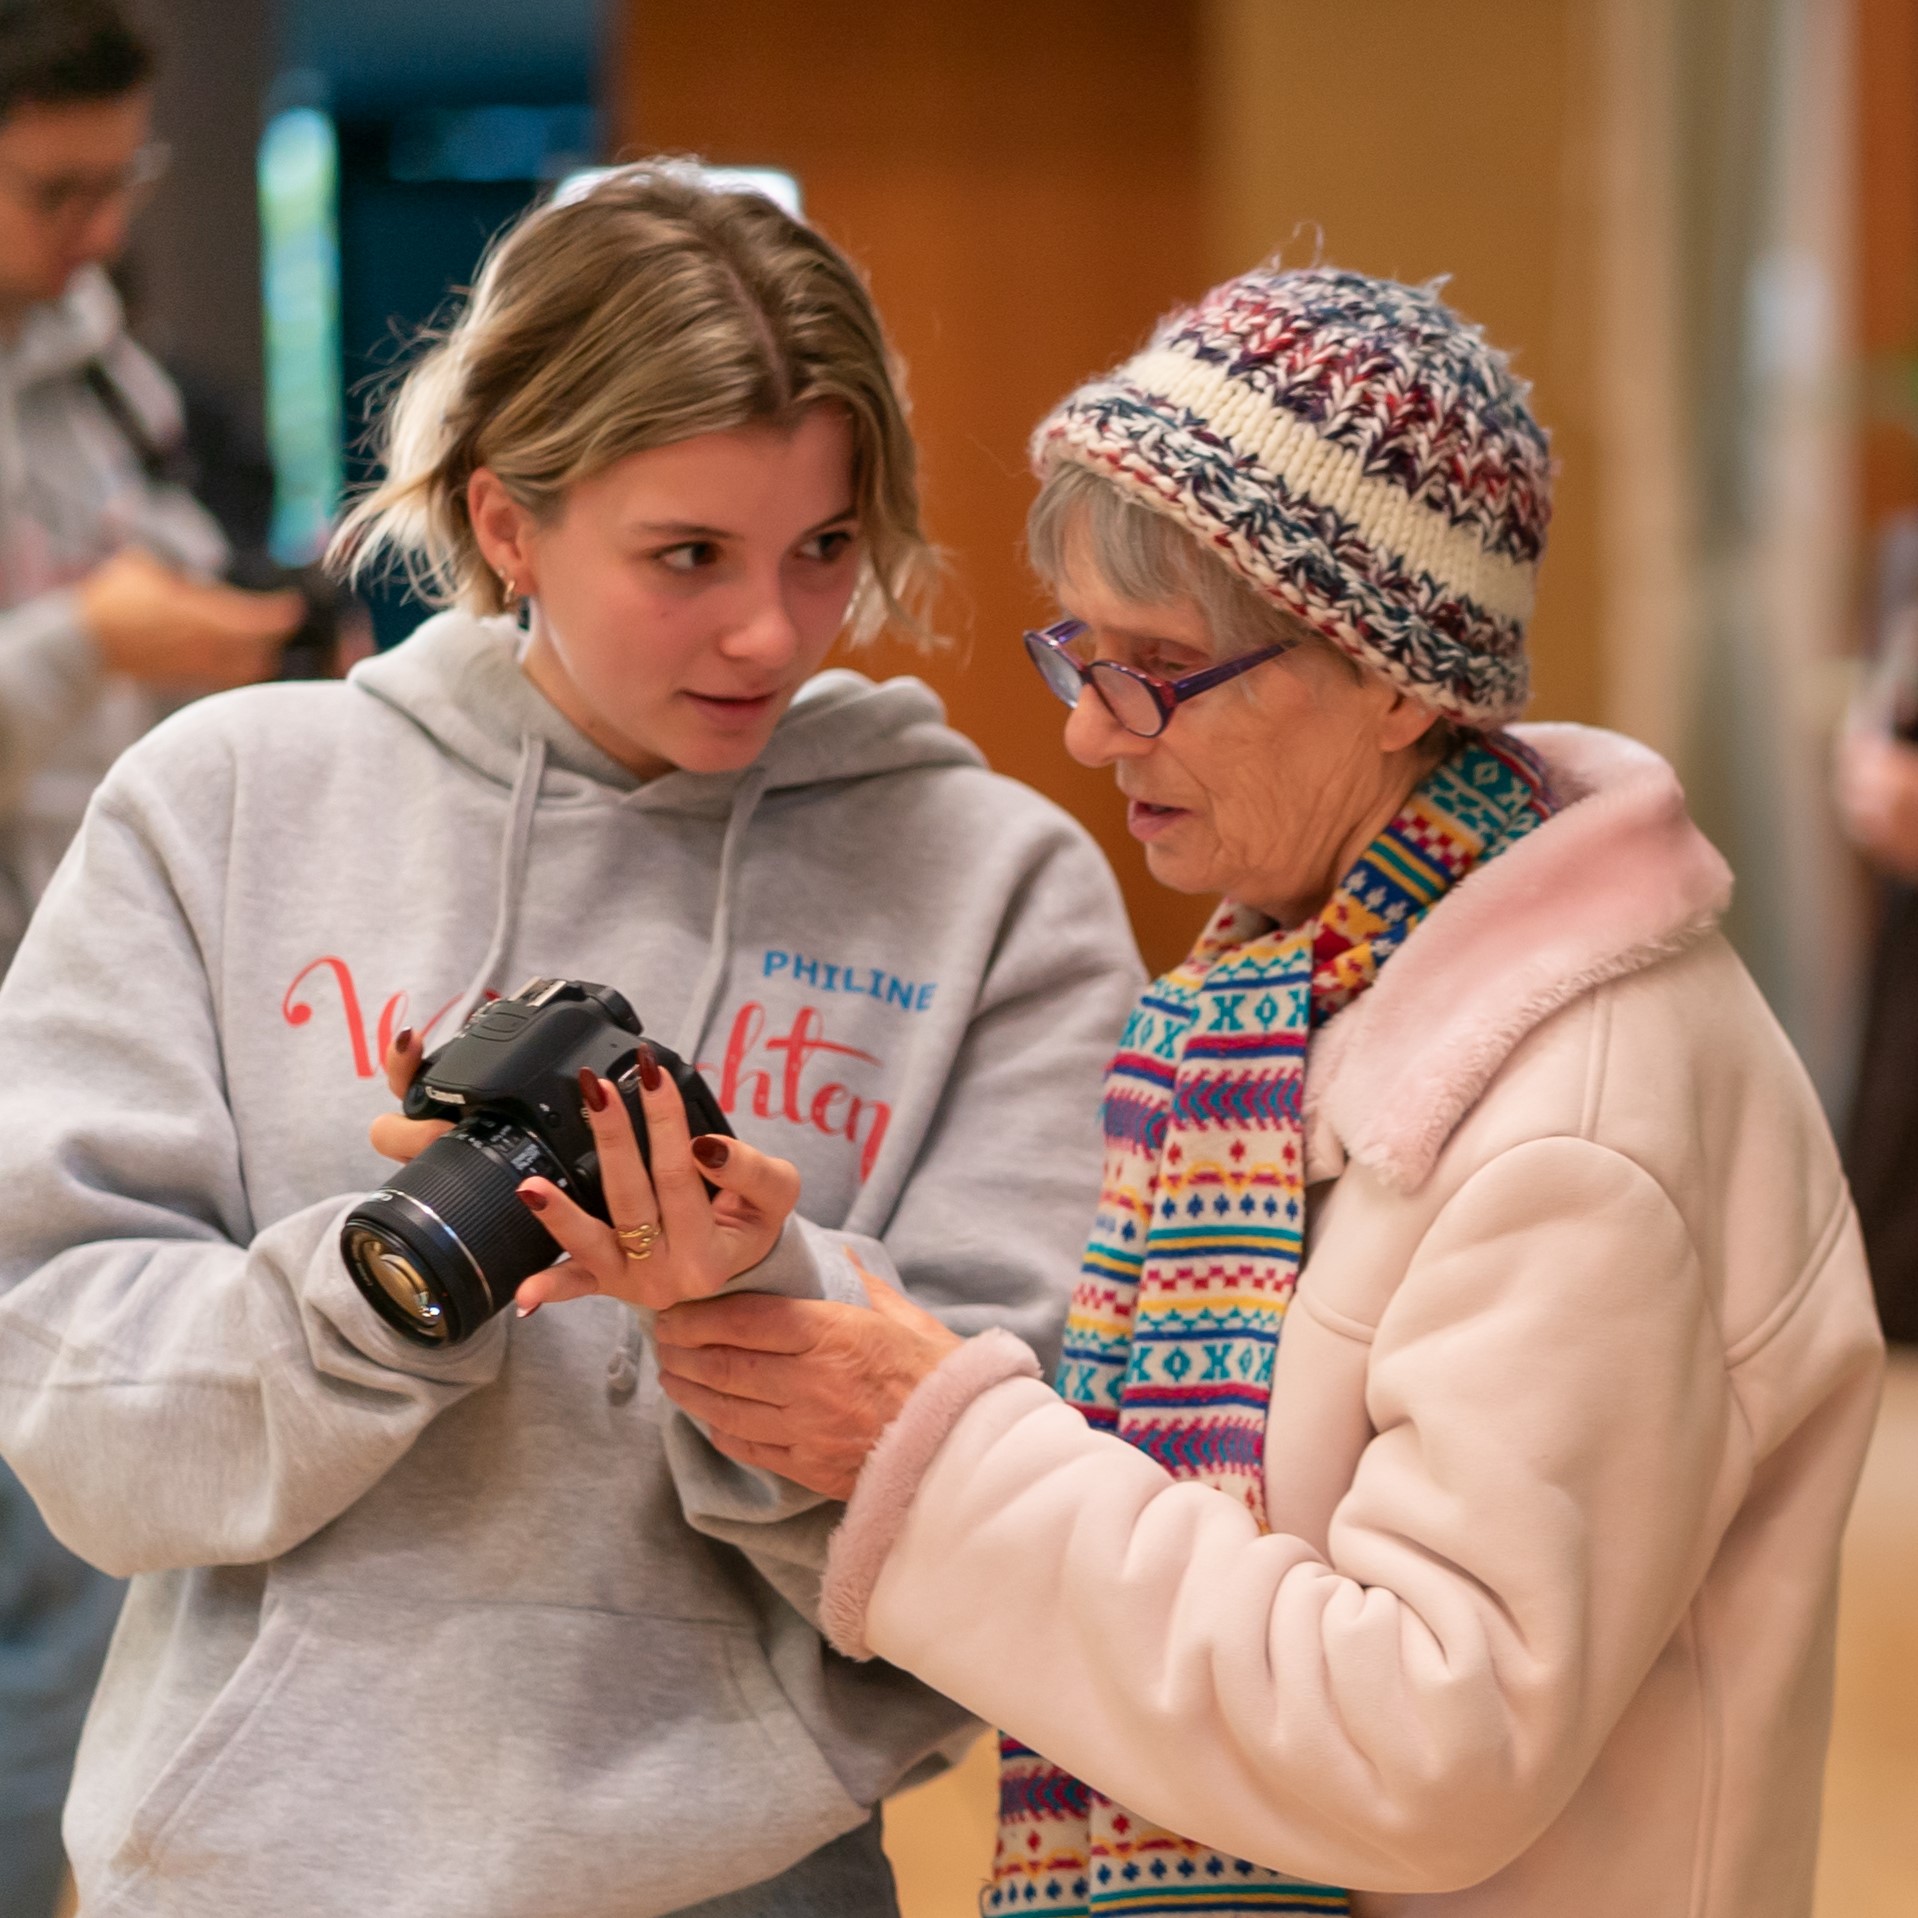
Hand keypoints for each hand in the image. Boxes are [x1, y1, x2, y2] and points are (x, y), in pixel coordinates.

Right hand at [77, 548, 302, 687]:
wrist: (84, 642)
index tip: (294, 605)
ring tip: (267, 644)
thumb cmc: (112, 600)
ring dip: (261, 657)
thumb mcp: (145, 567)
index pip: (255, 619)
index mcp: (198, 614)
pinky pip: (224, 679)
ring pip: (245, 670)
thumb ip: (175, 566)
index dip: (281, 613)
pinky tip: (240, 659)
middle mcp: (204, 644)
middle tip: (283, 623)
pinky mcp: (184, 679)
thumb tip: (193, 563)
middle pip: (260, 651)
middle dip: (276, 639)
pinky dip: (239, 670)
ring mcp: (195, 665)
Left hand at [369, 1031, 799, 1314]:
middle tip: (600, 1087)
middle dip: (614, 1138)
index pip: (684, 1178)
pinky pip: (575, 1283)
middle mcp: (668, 1275)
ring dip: (560, 1213)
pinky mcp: (605, 1282)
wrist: (733, 1275)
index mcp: (710, 1256)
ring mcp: (631, 1280)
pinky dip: (550, 1286)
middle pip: (633, 1199)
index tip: (656, 1080)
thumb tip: (706, 1146)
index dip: (668, 1127)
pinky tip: (525, 1294)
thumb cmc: (748, 1225)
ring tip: (533, 1186)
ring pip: (593, 1240)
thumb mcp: (774, 1195)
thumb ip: (750, 1170)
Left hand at [654, 1260, 962, 1498]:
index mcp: (834, 1334)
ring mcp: (805, 1429)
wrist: (969, 1451)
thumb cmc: (944, 1380)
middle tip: (663, 1339)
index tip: (677, 1308)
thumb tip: (841, 1253)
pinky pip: (748, 1448)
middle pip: (724, 1364)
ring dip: (689, 1391)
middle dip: (682, 1351)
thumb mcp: (908, 1320)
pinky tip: (709, 1418)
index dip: (701, 1314)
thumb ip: (865, 1286)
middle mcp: (810, 1381)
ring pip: (725, 1408)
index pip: (745, 1319)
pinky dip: (720, 1431)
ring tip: (672, 1375)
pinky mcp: (808, 1468)